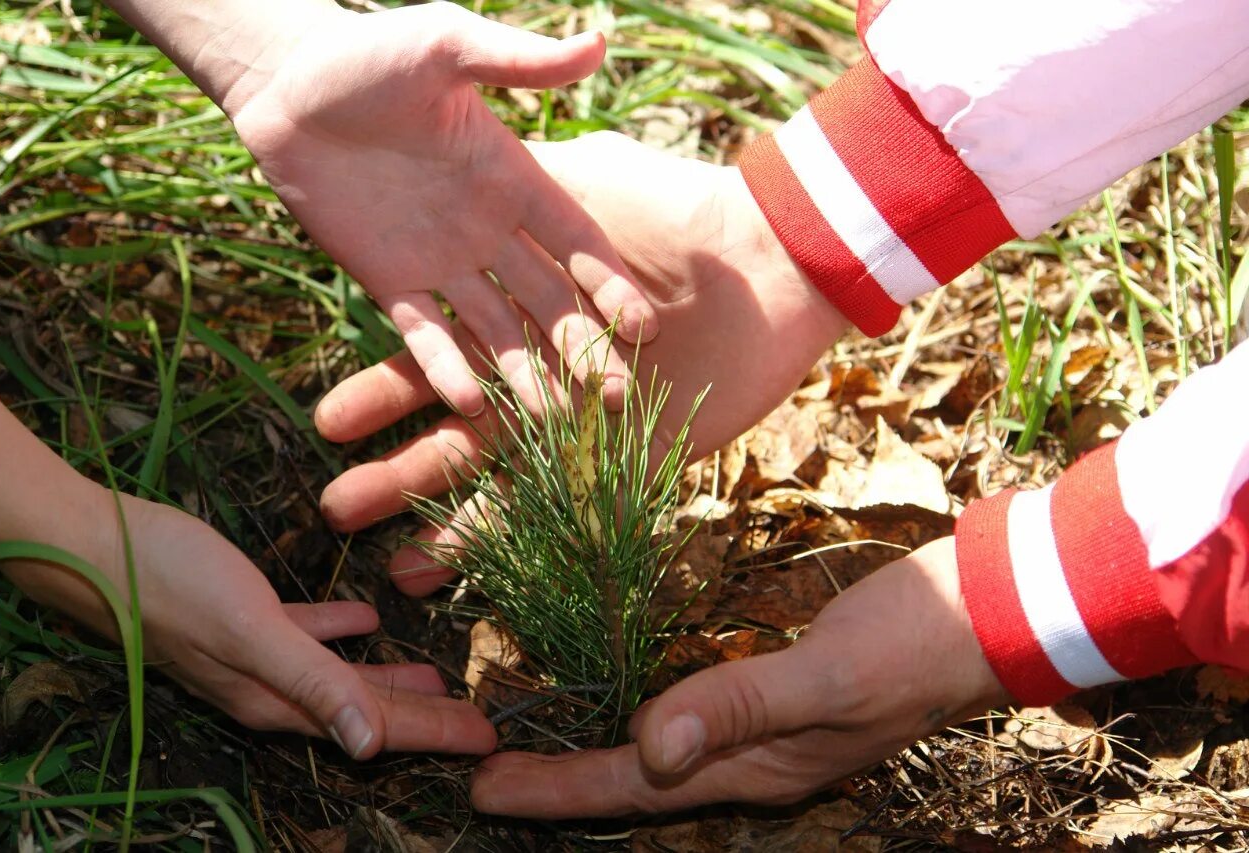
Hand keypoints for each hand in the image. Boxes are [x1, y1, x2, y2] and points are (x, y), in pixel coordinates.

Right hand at [4, 490, 495, 759]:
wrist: (89, 547)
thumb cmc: (172, 584)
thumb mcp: (253, 633)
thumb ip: (314, 683)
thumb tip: (370, 747)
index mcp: (278, 698)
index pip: (374, 724)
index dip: (432, 731)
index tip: (488, 737)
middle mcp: (269, 685)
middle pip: (363, 706)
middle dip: (422, 715)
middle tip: (476, 718)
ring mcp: (253, 653)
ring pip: (338, 674)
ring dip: (385, 677)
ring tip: (434, 674)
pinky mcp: (239, 616)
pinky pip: (306, 634)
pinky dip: (339, 632)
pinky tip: (365, 619)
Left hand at [226, 3, 655, 413]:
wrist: (286, 83)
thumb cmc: (369, 54)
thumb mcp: (447, 46)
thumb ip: (517, 59)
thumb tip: (599, 44)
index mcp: (515, 180)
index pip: (577, 241)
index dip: (610, 283)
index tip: (645, 327)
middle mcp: (489, 230)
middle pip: (548, 299)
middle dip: (583, 346)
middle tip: (615, 395)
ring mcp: (443, 262)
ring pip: (496, 329)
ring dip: (525, 373)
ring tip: (551, 422)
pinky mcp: (391, 284)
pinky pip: (426, 334)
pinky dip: (445, 366)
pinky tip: (467, 404)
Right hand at [314, 132, 849, 579]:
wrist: (772, 265)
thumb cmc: (677, 211)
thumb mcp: (583, 182)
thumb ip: (518, 194)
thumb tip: (454, 188)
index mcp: (523, 312)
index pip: (440, 356)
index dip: (386, 391)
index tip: (328, 422)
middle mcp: (543, 370)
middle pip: (454, 426)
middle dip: (395, 463)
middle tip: (333, 505)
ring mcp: (583, 418)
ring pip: (494, 470)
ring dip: (433, 508)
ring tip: (374, 549)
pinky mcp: (625, 453)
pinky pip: (555, 501)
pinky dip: (500, 531)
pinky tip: (445, 565)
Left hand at [469, 539, 1006, 816]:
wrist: (990, 613)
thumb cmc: (915, 642)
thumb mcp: (830, 676)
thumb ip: (742, 706)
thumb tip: (651, 745)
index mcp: (760, 767)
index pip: (637, 786)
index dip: (558, 788)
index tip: (483, 786)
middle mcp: (757, 760)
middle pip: (639, 781)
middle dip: (561, 782)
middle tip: (484, 773)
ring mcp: (773, 731)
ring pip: (665, 754)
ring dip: (599, 756)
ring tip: (538, 746)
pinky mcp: (785, 696)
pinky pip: (699, 718)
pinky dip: (650, 714)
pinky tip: (632, 701)